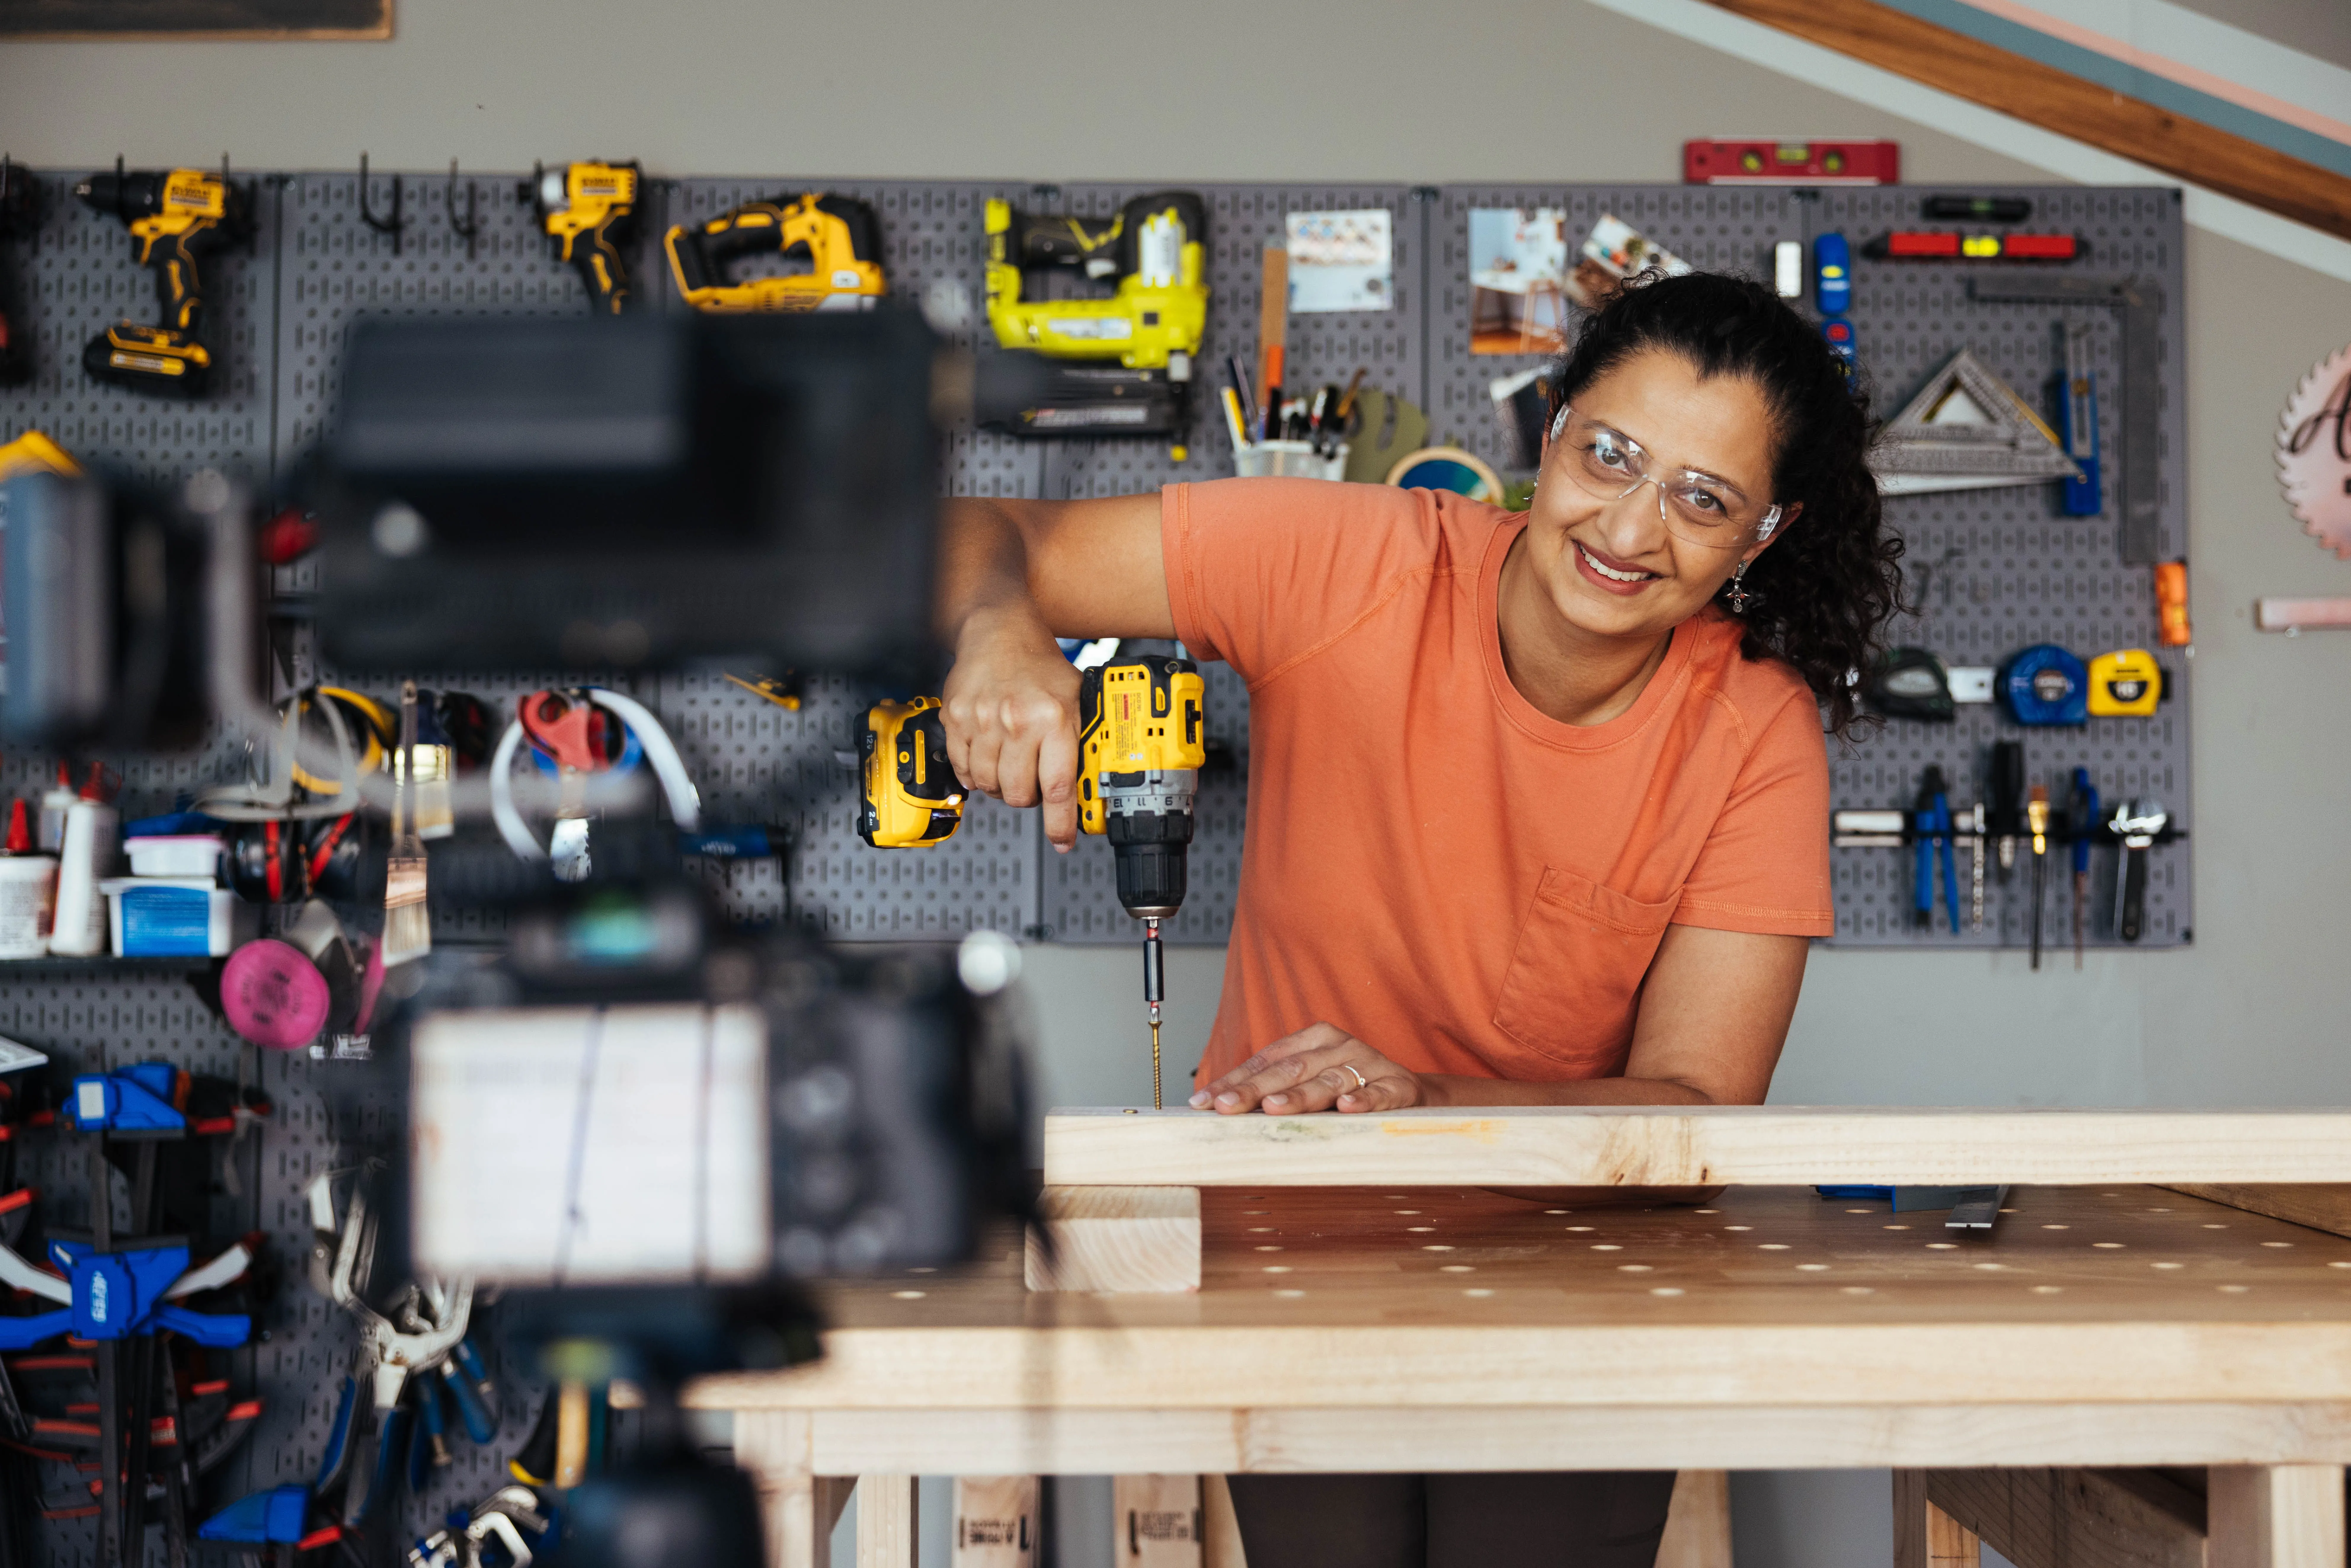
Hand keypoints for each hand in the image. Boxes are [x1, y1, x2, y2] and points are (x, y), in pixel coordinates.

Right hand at [939, 605, 1084, 850]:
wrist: (998, 630)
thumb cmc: (1039, 664)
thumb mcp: (1075, 699)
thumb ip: (1081, 740)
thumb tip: (1091, 785)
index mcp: (1052, 718)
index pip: (1057, 787)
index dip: (1060, 823)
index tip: (1062, 842)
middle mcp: (1016, 721)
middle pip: (1018, 794)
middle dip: (1028, 798)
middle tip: (1033, 781)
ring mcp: (981, 721)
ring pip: (988, 786)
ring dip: (1000, 786)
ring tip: (1010, 764)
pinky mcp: (955, 720)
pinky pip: (962, 769)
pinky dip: (974, 773)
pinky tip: (987, 756)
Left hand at [1187, 1022, 1427, 1114]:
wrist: (1410, 1092)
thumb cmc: (1350, 1087)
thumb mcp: (1312, 1080)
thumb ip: (1275, 1088)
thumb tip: (1222, 1107)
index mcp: (1315, 1039)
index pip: (1266, 1060)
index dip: (1233, 1081)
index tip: (1203, 1102)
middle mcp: (1340, 1046)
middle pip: (1291, 1069)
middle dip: (1254, 1090)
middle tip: (1226, 1106)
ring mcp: (1370, 1064)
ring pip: (1329, 1081)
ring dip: (1300, 1096)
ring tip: (1273, 1108)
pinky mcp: (1398, 1086)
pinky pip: (1379, 1094)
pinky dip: (1363, 1101)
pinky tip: (1347, 1108)